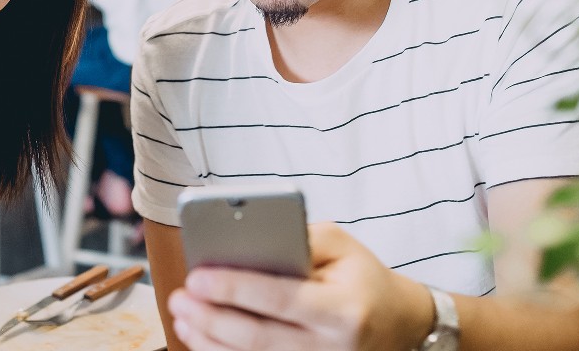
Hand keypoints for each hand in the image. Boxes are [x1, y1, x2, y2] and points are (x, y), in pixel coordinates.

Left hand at [167, 223, 435, 350]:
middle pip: (258, 337)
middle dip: (210, 316)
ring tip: (182, 315)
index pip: (281, 298)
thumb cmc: (360, 277)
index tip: (197, 276)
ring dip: (208, 340)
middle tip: (179, 296)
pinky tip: (200, 336)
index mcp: (342, 307)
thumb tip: (241, 241)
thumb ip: (295, 238)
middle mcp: (332, 346)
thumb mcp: (340, 245)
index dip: (234, 288)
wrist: (399, 324)